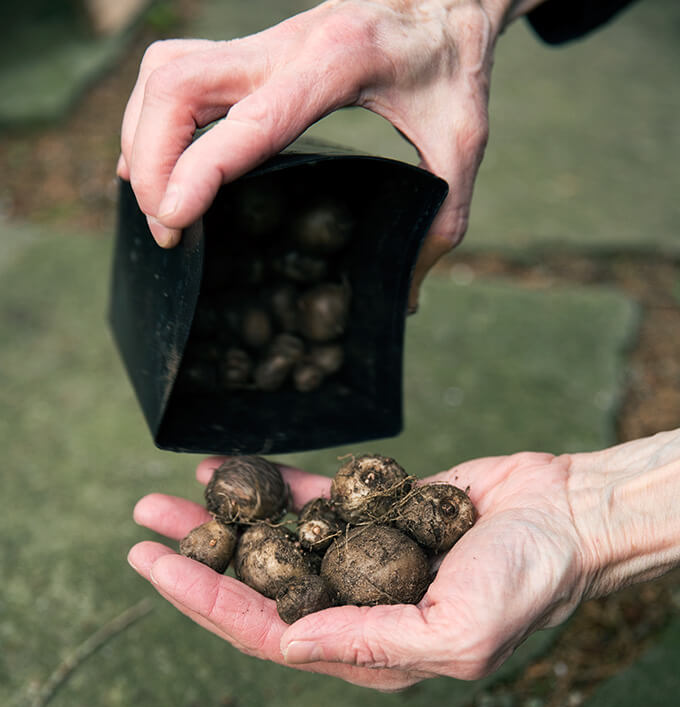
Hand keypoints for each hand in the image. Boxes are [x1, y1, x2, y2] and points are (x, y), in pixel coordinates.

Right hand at [118, 0, 536, 300]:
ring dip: (142, 138)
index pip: (248, 120)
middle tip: (167, 229)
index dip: (198, 169)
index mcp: (337, 66)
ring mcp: (262, 43)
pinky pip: (175, 71)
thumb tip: (407, 301)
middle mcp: (285, 46)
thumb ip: (440, 222)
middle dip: (152, 161)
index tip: (173, 221)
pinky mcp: (251, 50)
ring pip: (164, 72)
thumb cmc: (453, 64)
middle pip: (177, 84)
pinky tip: (158, 162)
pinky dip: (152, 118)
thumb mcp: (462, 144)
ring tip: (155, 204)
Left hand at [127, 450, 594, 691]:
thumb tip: (284, 645)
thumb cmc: (529, 581)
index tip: (153, 565)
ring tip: (166, 495)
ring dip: (223, 520)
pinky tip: (231, 469)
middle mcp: (358, 608)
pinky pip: (312, 502)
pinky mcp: (378, 515)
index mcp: (369, 650)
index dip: (204, 600)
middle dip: (197, 559)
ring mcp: (365, 560)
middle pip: (258, 587)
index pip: (267, 632)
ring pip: (276, 542)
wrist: (573, 517)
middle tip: (140, 525)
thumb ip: (367, 642)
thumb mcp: (455, 633)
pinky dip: (271, 488)